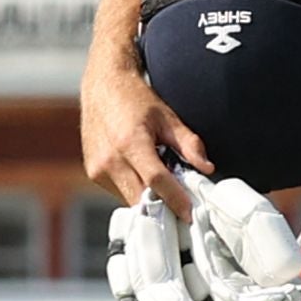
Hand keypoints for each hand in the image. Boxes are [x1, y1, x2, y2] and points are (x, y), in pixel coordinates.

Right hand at [81, 57, 212, 216]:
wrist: (102, 86)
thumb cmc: (135, 99)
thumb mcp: (168, 118)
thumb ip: (189, 144)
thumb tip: (206, 168)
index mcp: (130, 142)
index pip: (156, 181)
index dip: (175, 200)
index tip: (190, 213)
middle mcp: (109, 159)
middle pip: (141, 199)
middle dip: (164, 208)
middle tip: (184, 208)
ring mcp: (98, 168)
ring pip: (130, 200)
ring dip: (150, 200)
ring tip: (165, 185)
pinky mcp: (93, 173)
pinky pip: (120, 193)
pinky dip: (137, 191)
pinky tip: (146, 177)